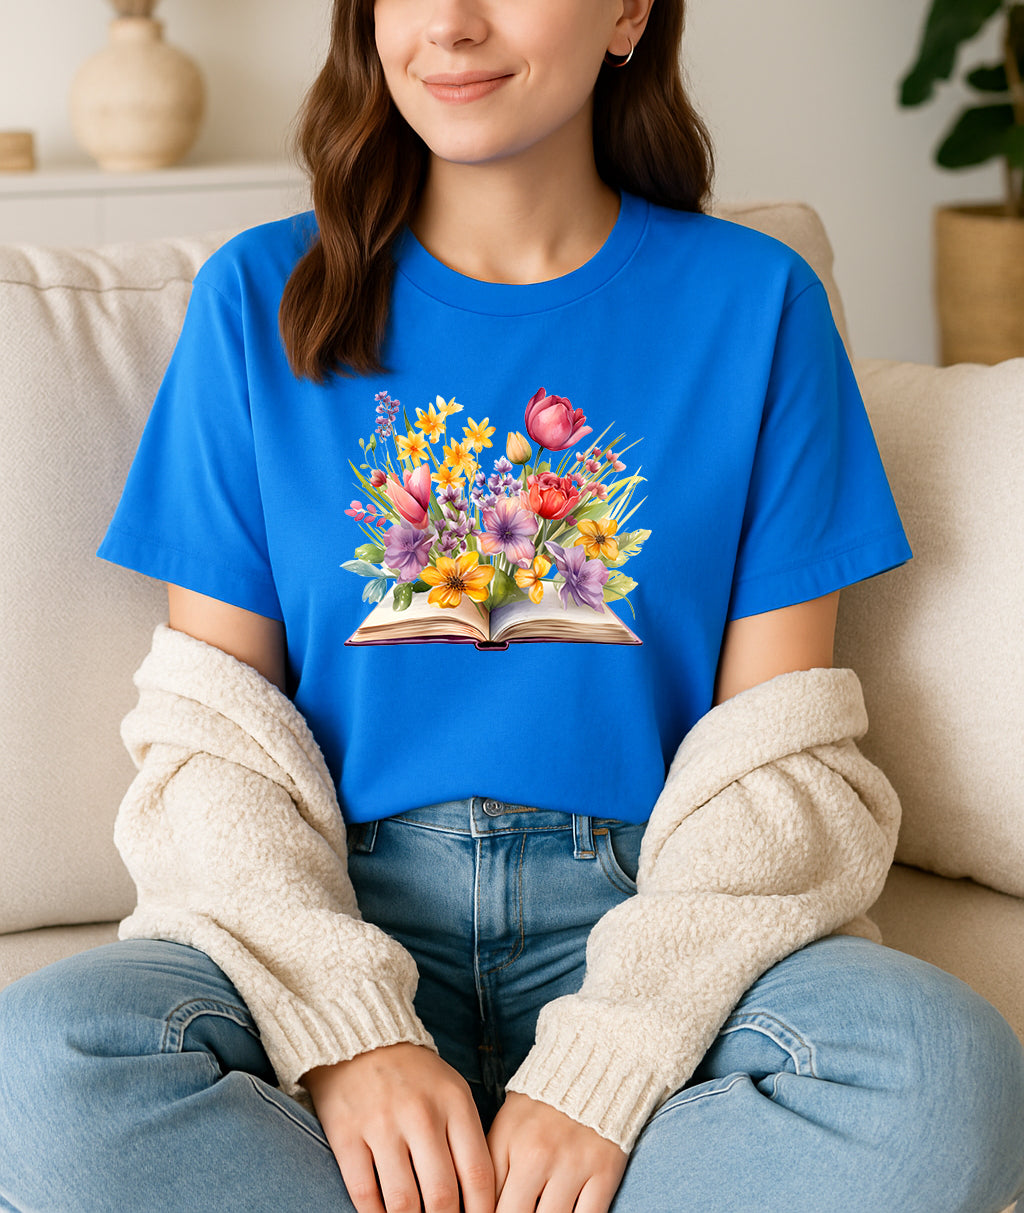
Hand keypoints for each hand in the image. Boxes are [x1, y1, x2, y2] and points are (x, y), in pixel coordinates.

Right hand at [300, 1042, 495, 1212]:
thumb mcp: (453, 1093)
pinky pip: (364, 1193)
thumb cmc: (416, 1075)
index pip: (477, 1174)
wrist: (362, 1037)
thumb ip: (466, 1139)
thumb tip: (476, 1199)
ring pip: (403, 1202)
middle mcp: (421, 1115)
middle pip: (442, 1196)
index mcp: (454, 1104)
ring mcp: (382, 1125)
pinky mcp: (346, 1134)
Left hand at [486, 1091, 628, 1212]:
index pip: (488, 1202)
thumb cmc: (542, 1105)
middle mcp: (538, 1155)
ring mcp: (573, 1165)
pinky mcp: (605, 1171)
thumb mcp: (506, 1127)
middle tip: (520, 1211)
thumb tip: (480, 1206)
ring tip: (540, 1211)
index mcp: (508, 1143)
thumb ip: (492, 1168)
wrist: (592, 1070)